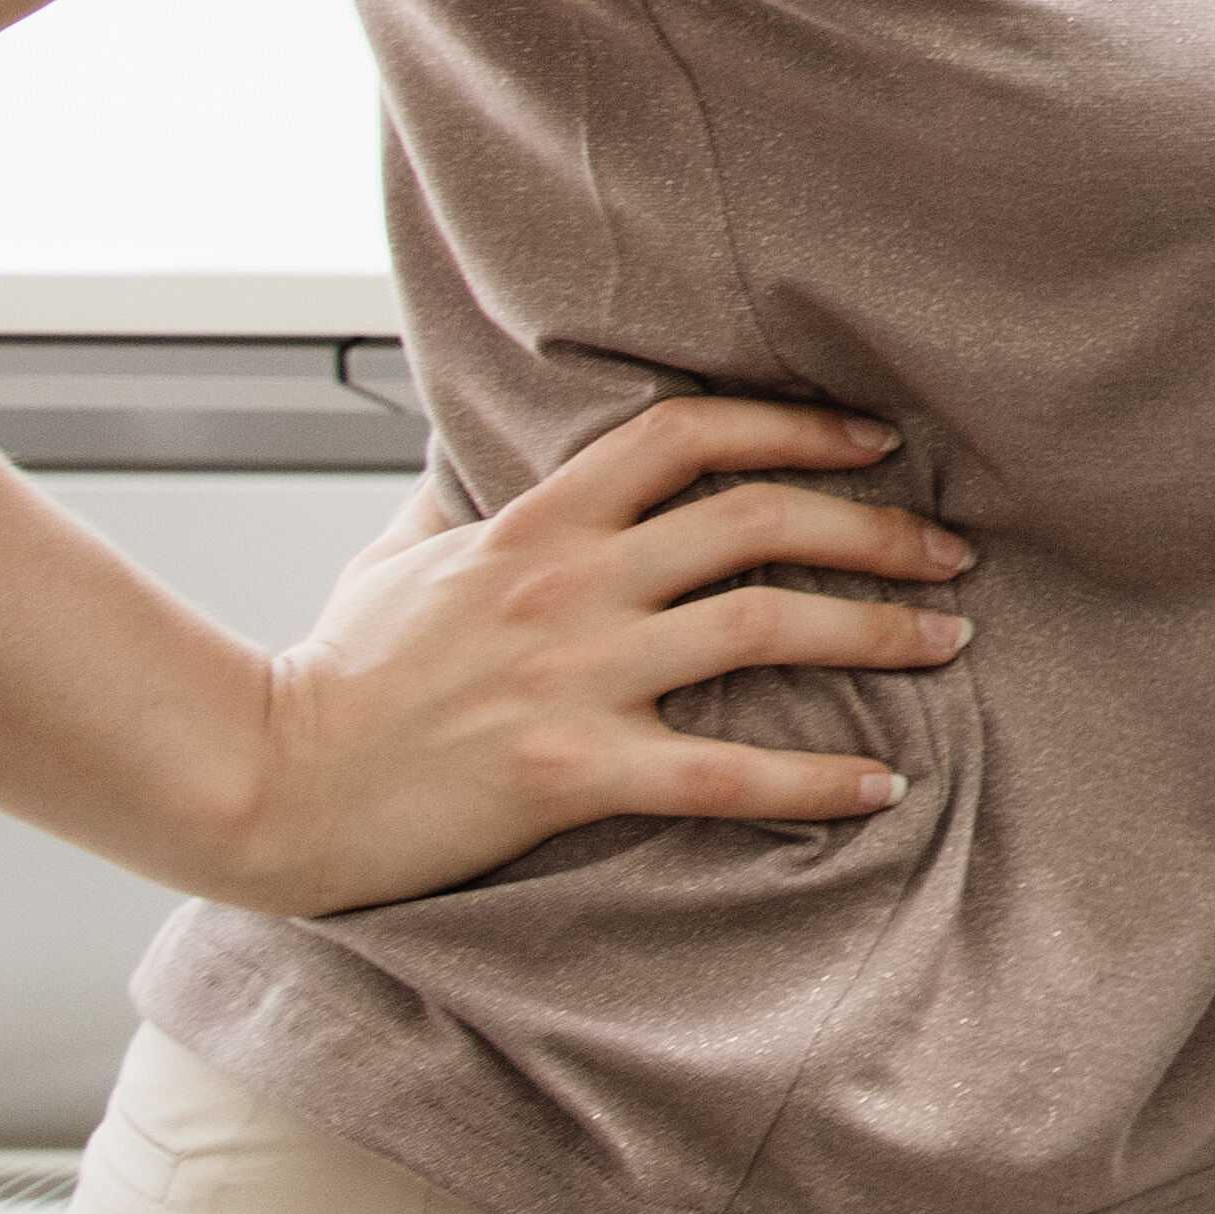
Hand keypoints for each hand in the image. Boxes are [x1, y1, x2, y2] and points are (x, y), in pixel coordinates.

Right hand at [220, 394, 978, 915]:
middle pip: (760, 521)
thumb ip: (460, 503)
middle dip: (877, 528)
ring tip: (946, 640)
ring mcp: (572, 675)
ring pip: (763, 627)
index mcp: (534, 523)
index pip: (688, 434)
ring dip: (877, 631)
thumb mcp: (396, 557)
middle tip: (952, 550)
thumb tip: (479, 457)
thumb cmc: (334, 676)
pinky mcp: (568, 771)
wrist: (262, 782)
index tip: (874, 443)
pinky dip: (816, 780)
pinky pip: (725, 772)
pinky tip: (879, 786)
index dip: (795, 427)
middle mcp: (568, 583)